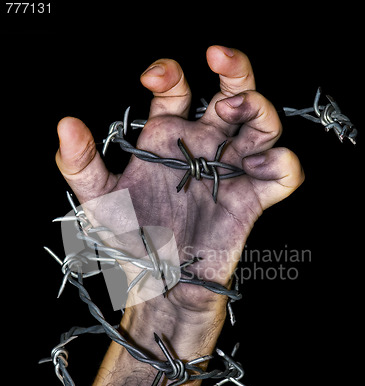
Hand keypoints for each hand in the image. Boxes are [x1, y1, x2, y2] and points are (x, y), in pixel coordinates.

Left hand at [55, 45, 303, 315]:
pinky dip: (284, 164)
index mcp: (167, 138)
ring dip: (260, 109)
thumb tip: (65, 124)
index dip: (169, 72)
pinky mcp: (252, 200)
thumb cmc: (129, 243)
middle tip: (219, 59)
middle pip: (232, 92)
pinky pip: (282, 174)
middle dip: (234, 69)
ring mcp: (230, 172)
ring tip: (239, 114)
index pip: (177, 87)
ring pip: (263, 125)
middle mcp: (203, 147)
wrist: (161, 286)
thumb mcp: (100, 202)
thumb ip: (81, 164)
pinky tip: (261, 166)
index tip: (154, 79)